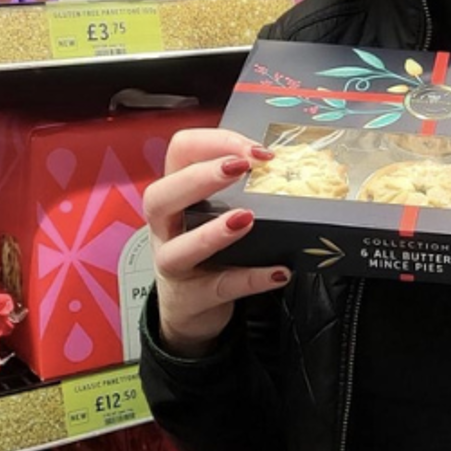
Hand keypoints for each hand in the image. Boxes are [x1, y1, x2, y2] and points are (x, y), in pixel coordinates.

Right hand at [142, 128, 287, 356]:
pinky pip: (220, 287)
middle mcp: (166, 227)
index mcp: (175, 194)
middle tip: (242, 168)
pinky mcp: (193, 298)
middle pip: (162, 195)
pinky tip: (279, 272)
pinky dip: (251, 279)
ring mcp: (174, 264)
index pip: (180, 152)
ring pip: (178, 249)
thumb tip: (289, 164)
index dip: (214, 142)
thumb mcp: (215, 212)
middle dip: (200, 177)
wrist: (190, 307)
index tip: (255, 149)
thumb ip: (240, 189)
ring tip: (247, 218)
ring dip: (212, 233)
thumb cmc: (207, 248)